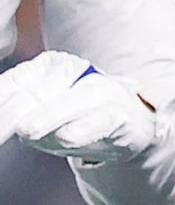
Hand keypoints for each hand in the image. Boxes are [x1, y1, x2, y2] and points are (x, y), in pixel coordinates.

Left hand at [0, 51, 160, 166]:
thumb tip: (4, 126)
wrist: (131, 121)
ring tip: (27, 131)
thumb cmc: (80, 116)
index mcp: (46, 66)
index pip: (12, 84)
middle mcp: (72, 71)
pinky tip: (68, 138)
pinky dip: (83, 130)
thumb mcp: (45, 112)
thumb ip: (21, 115)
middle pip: (33, 96)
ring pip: (65, 105)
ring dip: (46, 119)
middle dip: (10, 116)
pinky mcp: (119, 114)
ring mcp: (97, 91)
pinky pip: (98, 121)